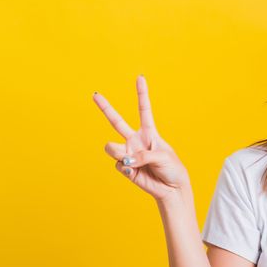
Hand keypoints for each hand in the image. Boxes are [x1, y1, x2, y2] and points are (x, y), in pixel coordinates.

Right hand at [93, 75, 190, 202]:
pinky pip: (119, 164)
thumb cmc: (172, 169)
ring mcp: (129, 153)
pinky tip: (136, 172)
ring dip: (120, 153)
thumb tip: (126, 160)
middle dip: (105, 107)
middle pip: (117, 121)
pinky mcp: (125, 167)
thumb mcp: (163, 157)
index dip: (142, 94)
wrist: (171, 189)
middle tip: (94, 94)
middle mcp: (136, 140)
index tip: (140, 77)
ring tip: (132, 161)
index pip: (144, 109)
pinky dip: (127, 168)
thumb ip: (143, 155)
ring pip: (112, 148)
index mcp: (149, 132)